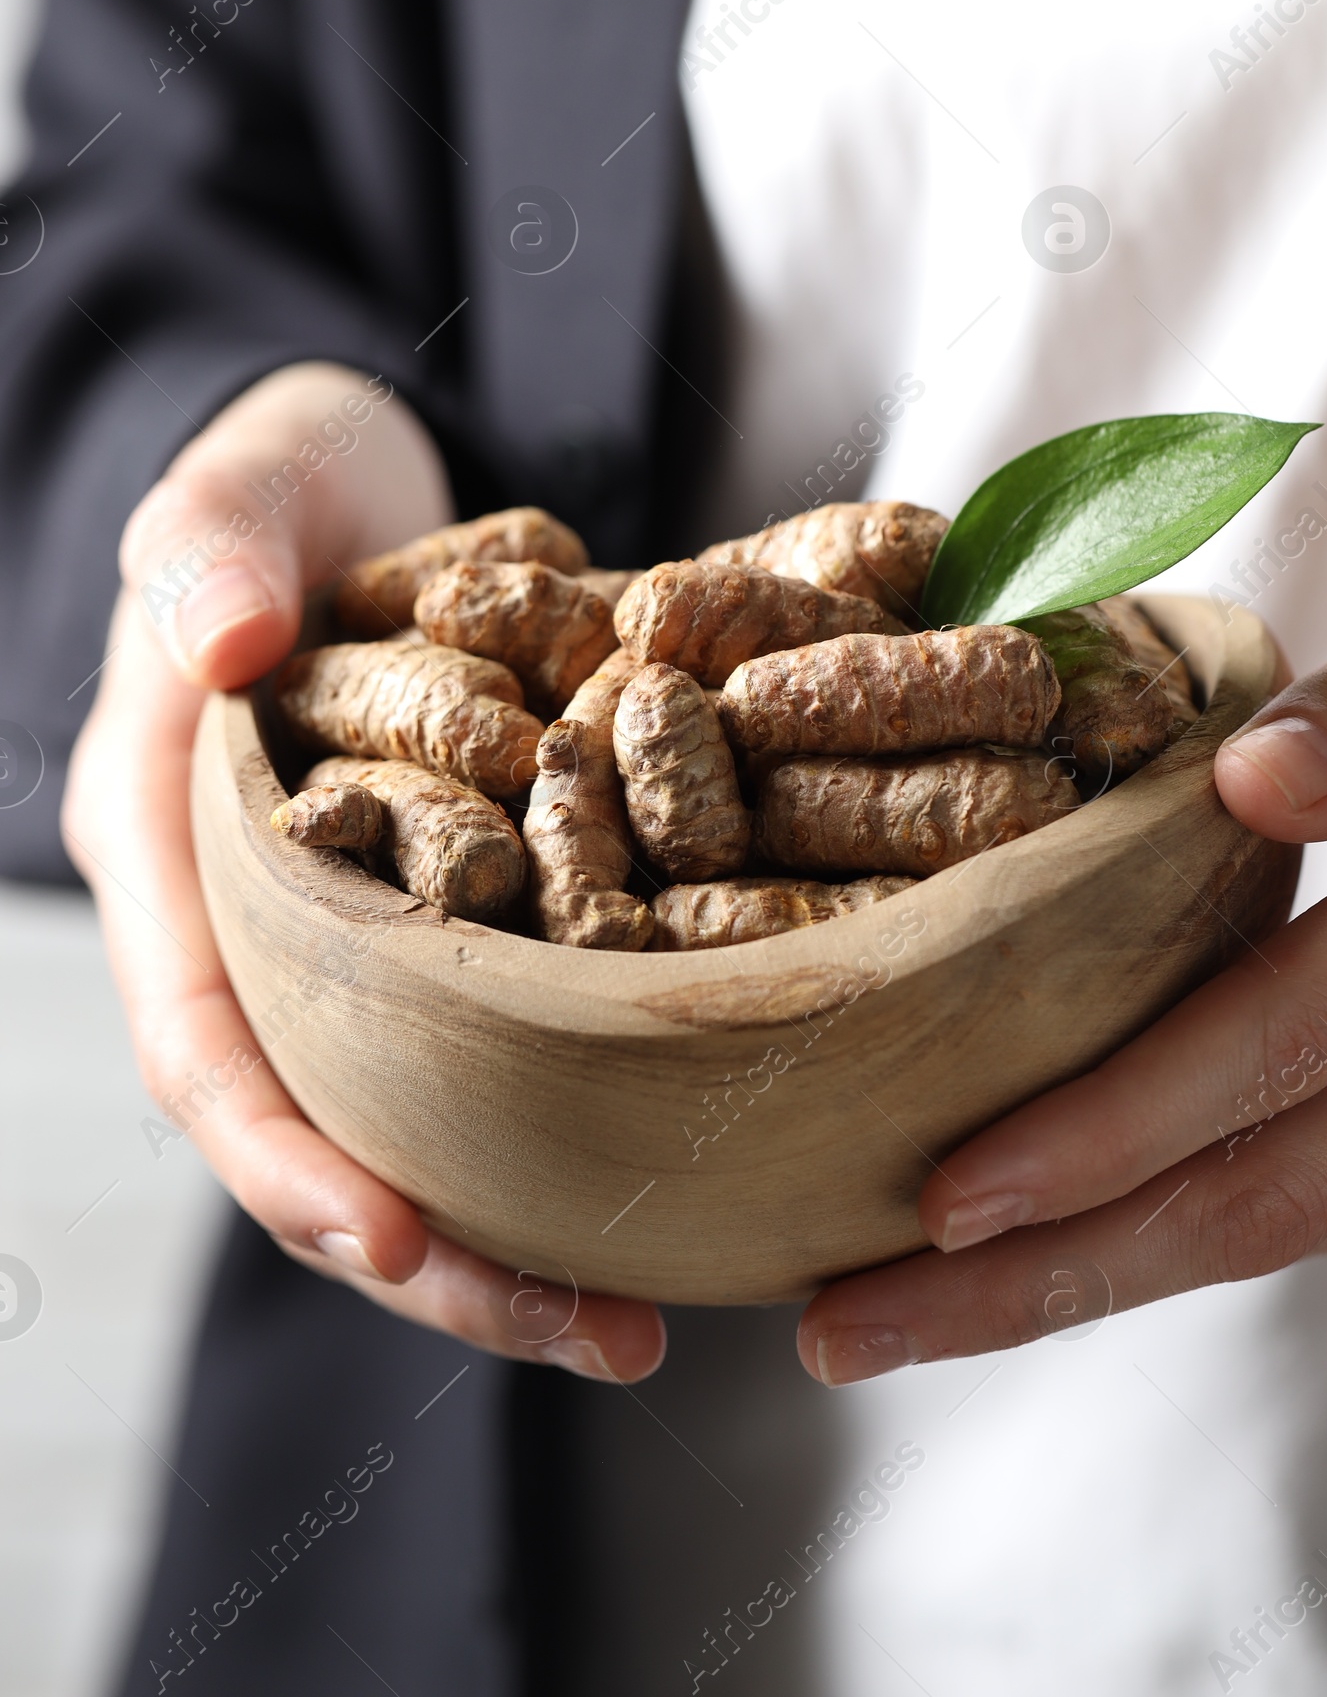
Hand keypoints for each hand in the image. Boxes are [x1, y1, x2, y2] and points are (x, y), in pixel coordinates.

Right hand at [64, 362, 663, 1381]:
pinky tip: (675, 1164)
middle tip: (593, 1334)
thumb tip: (215, 646)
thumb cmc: (278, 478)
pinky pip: (501, 1042)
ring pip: (418, 1119)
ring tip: (645, 1316)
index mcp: (171, 856)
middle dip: (437, 1251)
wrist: (351, 474)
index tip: (394, 1237)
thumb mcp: (234, 491)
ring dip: (517, 1224)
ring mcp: (353, 933)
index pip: (205, 1041)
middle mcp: (253, 926)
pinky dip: (571, 1113)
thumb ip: (208, 553)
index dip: (285, 1154)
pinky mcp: (449, 917)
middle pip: (321, 1130)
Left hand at [798, 502, 1326, 1386]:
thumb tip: (1256, 786)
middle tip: (863, 1325)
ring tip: (943, 1306)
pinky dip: (1233, 1228)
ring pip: (1322, 1224)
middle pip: (1271, 1193)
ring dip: (1122, 1278)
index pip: (1271, 1048)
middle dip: (1054, 1273)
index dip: (1100, 1135)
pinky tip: (1117, 1230)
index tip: (934, 1198)